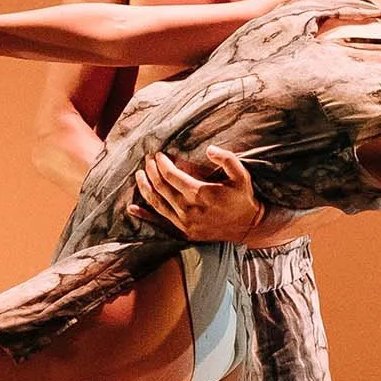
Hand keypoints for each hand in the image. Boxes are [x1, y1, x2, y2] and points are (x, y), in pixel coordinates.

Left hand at [128, 148, 263, 242]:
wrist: (247, 226)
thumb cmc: (243, 198)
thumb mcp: (241, 176)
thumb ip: (227, 159)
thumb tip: (209, 149)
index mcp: (200, 193)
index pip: (171, 175)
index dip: (161, 163)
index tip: (158, 154)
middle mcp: (188, 209)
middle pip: (161, 187)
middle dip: (151, 171)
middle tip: (148, 160)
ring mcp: (184, 222)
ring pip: (157, 203)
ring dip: (145, 187)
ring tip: (139, 174)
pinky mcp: (184, 232)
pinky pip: (160, 221)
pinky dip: (144, 215)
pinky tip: (133, 208)